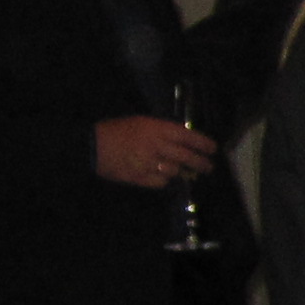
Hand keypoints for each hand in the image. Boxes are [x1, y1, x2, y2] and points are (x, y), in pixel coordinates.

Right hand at [96, 114, 217, 190]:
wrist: (92, 146)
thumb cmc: (117, 130)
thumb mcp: (141, 122)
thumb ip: (162, 130)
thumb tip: (183, 138)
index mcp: (156, 129)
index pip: (187, 136)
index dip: (203, 144)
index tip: (213, 149)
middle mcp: (156, 146)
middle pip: (186, 157)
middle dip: (201, 163)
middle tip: (208, 167)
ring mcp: (148, 163)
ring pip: (175, 172)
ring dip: (183, 173)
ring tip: (189, 173)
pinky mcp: (139, 178)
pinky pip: (160, 183)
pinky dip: (166, 181)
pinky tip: (167, 178)